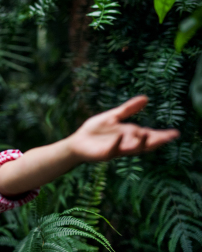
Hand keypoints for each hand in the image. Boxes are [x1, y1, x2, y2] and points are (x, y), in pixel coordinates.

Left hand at [66, 95, 180, 162]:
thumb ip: (128, 109)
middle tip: (169, 137)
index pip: (149, 135)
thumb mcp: (113, 117)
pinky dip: (116, 143)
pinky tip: (120, 136)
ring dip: (139, 143)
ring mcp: (116, 149)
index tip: (175, 133)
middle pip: (144, 144)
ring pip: (131, 149)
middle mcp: (125, 144)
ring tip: (147, 135)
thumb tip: (145, 98)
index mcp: (129, 135)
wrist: (77, 142)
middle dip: (156, 141)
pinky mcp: (104, 154)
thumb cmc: (95, 131)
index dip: (162, 135)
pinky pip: (112, 149)